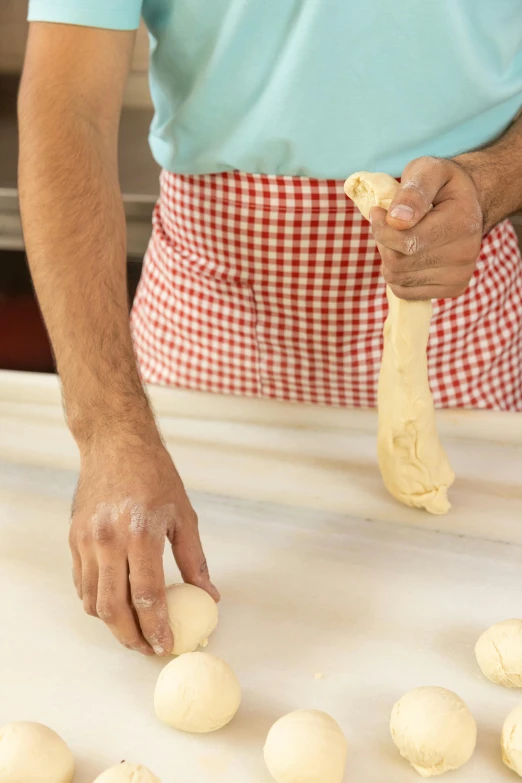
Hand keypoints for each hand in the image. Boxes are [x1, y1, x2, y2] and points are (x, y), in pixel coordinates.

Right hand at [69, 433, 218, 655]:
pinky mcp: (74, 539)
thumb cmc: (154, 475)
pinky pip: (82, 583)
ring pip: (92, 601)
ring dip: (112, 624)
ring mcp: (87, 541)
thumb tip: (209, 595)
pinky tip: (115, 605)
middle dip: (131, 637)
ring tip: (133, 631)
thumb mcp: (183, 514)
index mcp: (141, 533)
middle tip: (148, 649)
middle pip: (113, 608)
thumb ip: (194, 560)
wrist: (115, 445)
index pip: (147, 596)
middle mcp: (108, 540)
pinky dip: (96, 602)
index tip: (166, 645)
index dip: (157, 627)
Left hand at [370, 156, 483, 299]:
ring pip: (398, 280)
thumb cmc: (441, 185)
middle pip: (398, 264)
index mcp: (462, 222)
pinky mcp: (453, 289)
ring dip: (389, 259)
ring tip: (400, 239)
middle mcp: (465, 253)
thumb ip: (413, 191)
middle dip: (384, 244)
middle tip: (389, 226)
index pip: (406, 242)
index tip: (378, 212)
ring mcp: (460, 275)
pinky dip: (397, 276)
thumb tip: (397, 219)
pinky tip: (408, 257)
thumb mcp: (427, 171)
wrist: (468, 204)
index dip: (381, 229)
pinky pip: (405, 292)